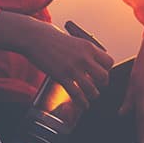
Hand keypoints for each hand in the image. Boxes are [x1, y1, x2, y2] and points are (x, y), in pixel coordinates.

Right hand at [0, 12, 114, 110]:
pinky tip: (83, 105)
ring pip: (92, 89)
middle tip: (98, 86)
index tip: (101, 73)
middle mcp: (84, 58)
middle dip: (103, 84)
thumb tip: (88, 58)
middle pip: (104, 76)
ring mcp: (73, 68)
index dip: (107, 70)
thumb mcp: (74, 40)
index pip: (109, 62)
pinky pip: (76, 94)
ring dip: (93, 95)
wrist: (34, 37)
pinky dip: (82, 102)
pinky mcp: (61, 76)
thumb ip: (83, 50)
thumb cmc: (51, 37)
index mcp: (89, 47)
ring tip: (91, 97)